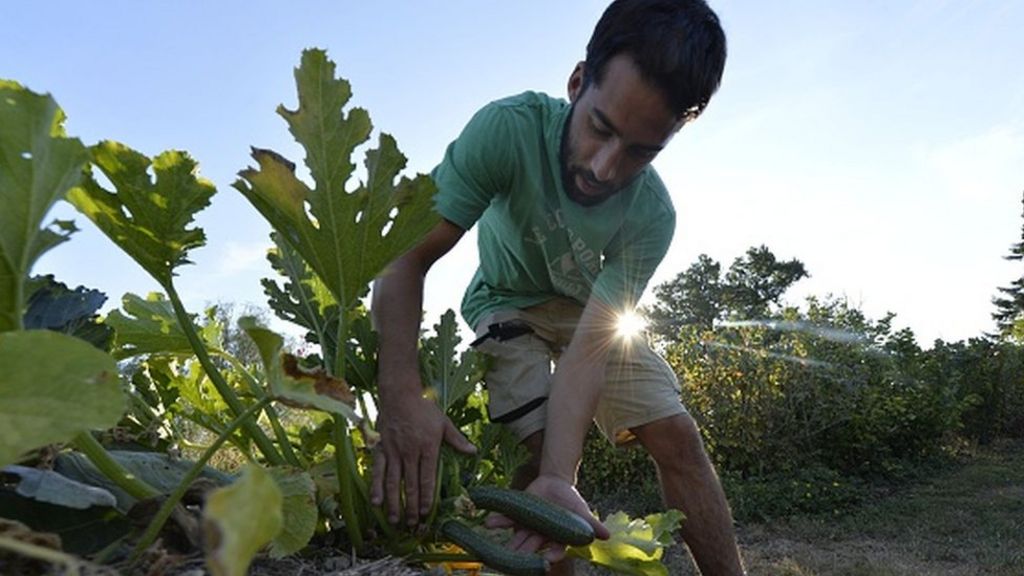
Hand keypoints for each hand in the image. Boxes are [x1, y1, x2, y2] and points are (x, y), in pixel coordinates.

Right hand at [371, 393, 475, 525]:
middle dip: (411, 506)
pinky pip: (378, 471)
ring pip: (393, 481)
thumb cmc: (424, 408)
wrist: (400, 394)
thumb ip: (457, 440)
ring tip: (395, 520)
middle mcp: (410, 452)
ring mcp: (393, 451)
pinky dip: (376, 486)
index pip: (427, 477)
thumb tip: (473, 452)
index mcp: (428, 447)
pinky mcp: (381, 449)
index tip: (427, 512)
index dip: (427, 496)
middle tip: (412, 524)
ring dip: (394, 503)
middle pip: (410, 484)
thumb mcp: (444, 422)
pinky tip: (376, 501)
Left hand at [486, 475, 609, 561]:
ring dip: (509, 544)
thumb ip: (591, 524)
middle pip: (533, 547)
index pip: (556, 549)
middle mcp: (541, 536)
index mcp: (557, 537)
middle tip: (516, 564)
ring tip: (499, 550)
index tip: (548, 560)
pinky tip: (489, 522)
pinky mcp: (518, 515)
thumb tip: (607, 536)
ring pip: (518, 538)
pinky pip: (507, 519)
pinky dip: (498, 521)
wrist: (554, 483)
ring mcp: (528, 527)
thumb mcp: (581, 511)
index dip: (552, 555)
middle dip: (525, 555)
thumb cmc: (570, 500)